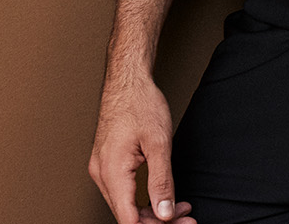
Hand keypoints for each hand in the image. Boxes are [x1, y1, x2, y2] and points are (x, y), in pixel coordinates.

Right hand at [88, 72, 196, 223]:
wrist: (128, 79)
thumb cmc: (140, 102)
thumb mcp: (159, 144)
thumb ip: (161, 183)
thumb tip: (164, 214)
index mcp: (111, 171)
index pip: (129, 220)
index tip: (180, 223)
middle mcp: (101, 173)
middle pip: (128, 216)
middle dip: (159, 221)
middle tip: (186, 218)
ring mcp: (102, 168)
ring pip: (126, 205)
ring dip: (153, 211)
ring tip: (180, 208)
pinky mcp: (107, 163)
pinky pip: (123, 191)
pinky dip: (144, 198)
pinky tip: (163, 197)